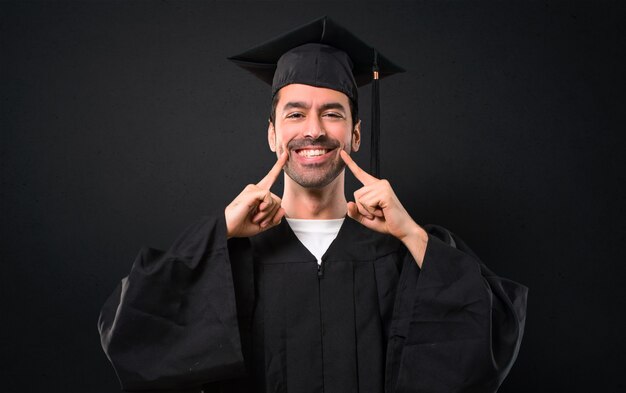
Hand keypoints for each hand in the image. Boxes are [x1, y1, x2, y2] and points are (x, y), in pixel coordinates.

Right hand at [225, 152, 287, 237]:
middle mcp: (256, 189)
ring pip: (276, 200)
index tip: (286, 155)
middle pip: (278, 200)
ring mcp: (253, 189)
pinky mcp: (252, 191)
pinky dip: (266, 208)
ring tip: (255, 217)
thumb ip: (274, 218)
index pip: (270, 178)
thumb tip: (282, 209)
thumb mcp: (263, 224)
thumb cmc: (242, 225)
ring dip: (268, 214)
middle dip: (272, 215)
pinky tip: (256, 212)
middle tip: (258, 220)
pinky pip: (269, 197)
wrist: (228, 227)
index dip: (278, 166)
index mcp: (258, 194)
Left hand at [341, 151, 427, 265]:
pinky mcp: (384, 193)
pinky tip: (383, 212)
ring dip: (368, 211)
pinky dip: (372, 212)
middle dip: (363, 209)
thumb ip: (354, 212)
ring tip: (381, 212)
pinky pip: (367, 203)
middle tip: (377, 212)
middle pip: (356, 194)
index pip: (360, 173)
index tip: (342, 152)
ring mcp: (382, 187)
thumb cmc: (385, 222)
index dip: (350, 163)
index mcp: (374, 186)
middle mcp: (379, 183)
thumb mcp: (365, 218)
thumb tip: (349, 203)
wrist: (402, 229)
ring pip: (360, 199)